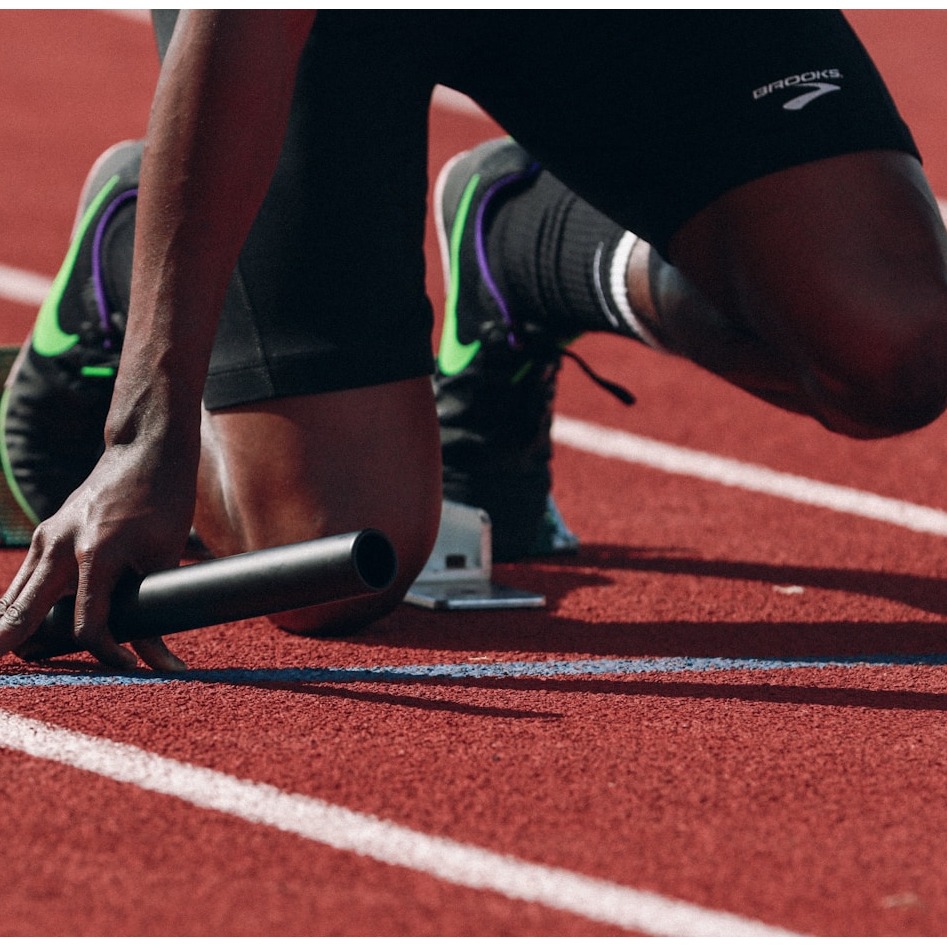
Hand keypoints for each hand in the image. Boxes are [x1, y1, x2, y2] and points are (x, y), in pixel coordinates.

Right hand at [0, 439, 196, 670]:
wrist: (144, 450)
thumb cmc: (164, 499)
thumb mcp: (166, 554)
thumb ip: (154, 607)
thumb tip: (157, 660)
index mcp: (97, 552)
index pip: (87, 624)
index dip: (106, 654)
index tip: (128, 668)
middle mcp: (60, 545)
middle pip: (21, 616)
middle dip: (12, 650)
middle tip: (18, 687)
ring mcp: (47, 538)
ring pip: (14, 601)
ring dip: (13, 634)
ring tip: (17, 661)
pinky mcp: (45, 536)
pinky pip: (23, 583)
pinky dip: (20, 611)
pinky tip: (21, 636)